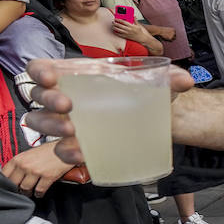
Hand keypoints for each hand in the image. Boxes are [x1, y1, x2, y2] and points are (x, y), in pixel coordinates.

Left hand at [2, 142, 73, 197]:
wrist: (68, 147)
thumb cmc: (50, 150)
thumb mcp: (30, 153)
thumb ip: (20, 163)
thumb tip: (14, 176)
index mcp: (19, 158)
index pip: (4, 174)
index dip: (6, 181)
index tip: (10, 184)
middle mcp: (25, 165)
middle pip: (14, 183)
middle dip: (17, 188)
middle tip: (20, 190)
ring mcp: (36, 171)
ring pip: (25, 189)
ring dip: (28, 193)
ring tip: (30, 192)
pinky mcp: (48, 176)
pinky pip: (39, 190)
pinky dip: (39, 194)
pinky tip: (40, 193)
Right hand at [24, 58, 195, 165]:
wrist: (158, 118)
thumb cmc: (147, 92)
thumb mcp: (158, 82)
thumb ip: (170, 78)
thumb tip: (185, 80)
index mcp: (78, 75)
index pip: (43, 69)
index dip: (39, 71)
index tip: (49, 77)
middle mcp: (66, 96)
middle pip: (38, 96)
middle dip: (48, 101)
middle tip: (68, 106)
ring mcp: (67, 121)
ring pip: (40, 122)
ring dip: (50, 127)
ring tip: (72, 132)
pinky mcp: (76, 143)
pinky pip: (60, 149)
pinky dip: (66, 152)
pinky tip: (82, 154)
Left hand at [113, 18, 148, 41]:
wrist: (141, 38)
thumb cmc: (140, 32)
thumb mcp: (138, 25)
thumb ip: (135, 20)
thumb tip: (134, 16)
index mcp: (131, 26)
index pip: (123, 22)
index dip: (118, 20)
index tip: (116, 18)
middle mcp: (128, 30)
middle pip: (119, 25)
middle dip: (115, 23)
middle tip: (113, 22)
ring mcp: (126, 33)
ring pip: (118, 30)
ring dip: (114, 27)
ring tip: (112, 26)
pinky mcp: (126, 37)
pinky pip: (119, 34)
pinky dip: (116, 32)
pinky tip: (114, 31)